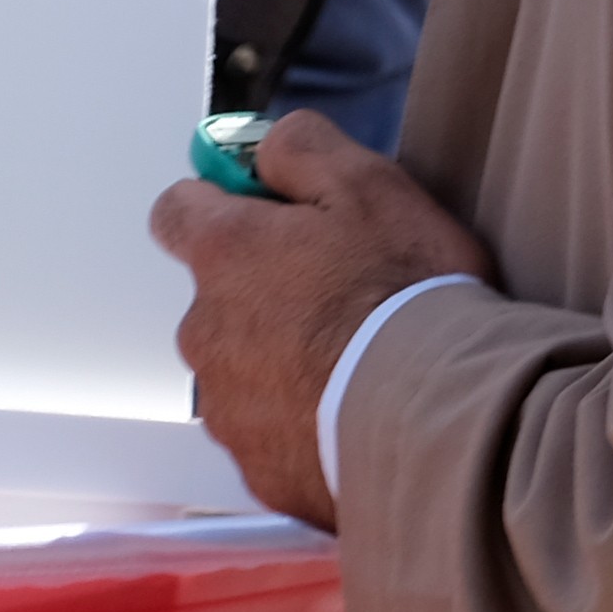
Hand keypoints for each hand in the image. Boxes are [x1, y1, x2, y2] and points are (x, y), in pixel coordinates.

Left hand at [148, 111, 495, 528]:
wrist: (436, 420)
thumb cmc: (406, 297)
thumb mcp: (370, 186)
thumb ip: (303, 148)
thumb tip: (266, 145)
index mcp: (225, 254)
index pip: (176, 211)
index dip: (222, 203)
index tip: (269, 208)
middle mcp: (205, 330)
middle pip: (218, 295)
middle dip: (268, 289)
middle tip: (346, 291)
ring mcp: (226, 405)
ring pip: (243, 365)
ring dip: (285, 357)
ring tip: (362, 360)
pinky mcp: (256, 466)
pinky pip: (270, 430)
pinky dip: (302, 419)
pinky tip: (359, 411)